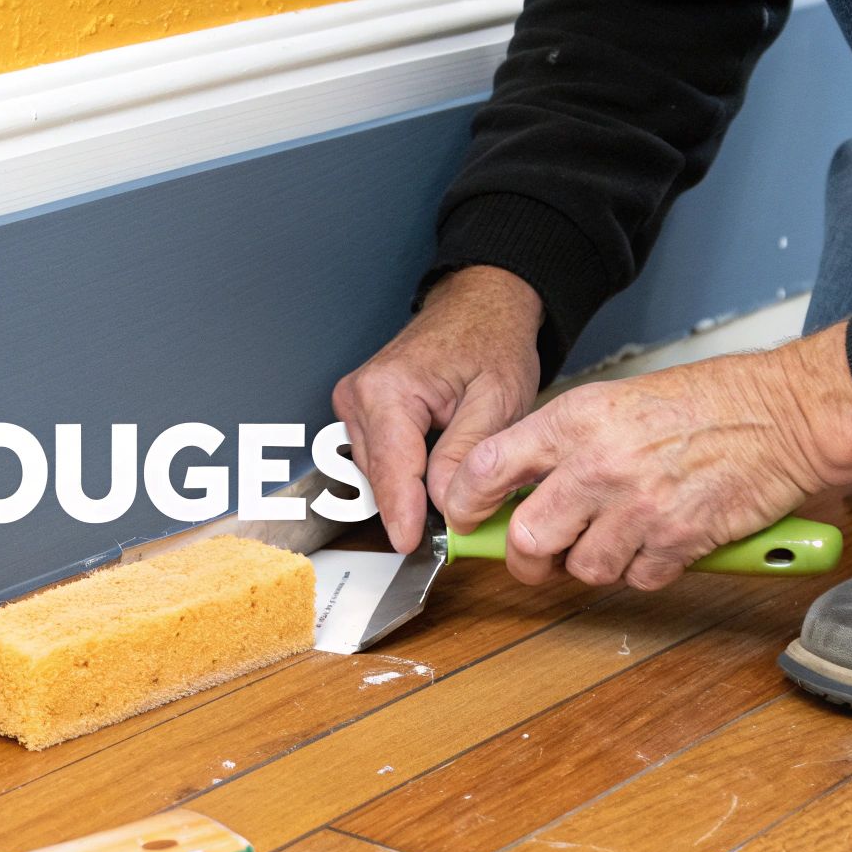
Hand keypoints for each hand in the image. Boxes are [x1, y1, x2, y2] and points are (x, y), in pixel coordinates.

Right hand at [333, 266, 544, 552]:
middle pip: (383, 474)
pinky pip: (380, 457)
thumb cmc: (490, 340)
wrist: (480, 306)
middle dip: (415, 504)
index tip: (410, 545)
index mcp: (388, 390)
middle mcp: (359, 396)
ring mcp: (354, 403)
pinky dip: (406, 472)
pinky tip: (434, 475)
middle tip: (457, 527)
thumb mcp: (497, 399)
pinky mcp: (360, 410)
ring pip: (379, 470)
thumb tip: (446, 502)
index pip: (392, 469)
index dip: (402, 513)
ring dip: (411, 489)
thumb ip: (467, 453)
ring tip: (454, 495)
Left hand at [441, 321, 851, 589]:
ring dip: (595, 565)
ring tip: (619, 538)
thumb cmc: (706, 402)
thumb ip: (565, 442)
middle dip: (527, 561)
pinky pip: (637, 579)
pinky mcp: (678, 539)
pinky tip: (661, 541)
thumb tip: (519, 487)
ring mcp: (638, 506)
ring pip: (583, 569)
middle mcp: (597, 464)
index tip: (469, 518)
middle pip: (527, 540)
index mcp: (574, 421)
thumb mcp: (616, 401)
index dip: (467, 503)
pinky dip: (645, 571)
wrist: (785, 413)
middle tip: (538, 559)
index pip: (487, 469)